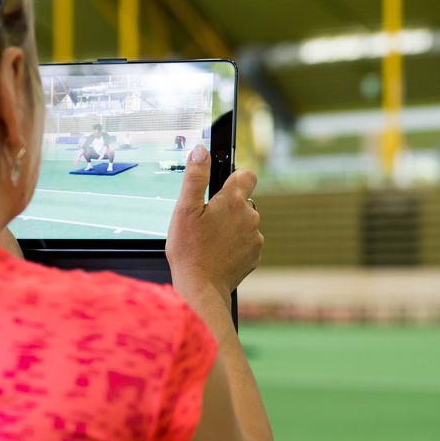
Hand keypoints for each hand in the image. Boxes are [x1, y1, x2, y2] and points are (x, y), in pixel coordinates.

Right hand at [166, 145, 262, 300]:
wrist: (202, 289)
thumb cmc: (190, 251)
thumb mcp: (184, 210)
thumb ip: (195, 177)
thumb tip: (201, 151)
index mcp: (234, 201)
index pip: (247, 175)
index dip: (234, 178)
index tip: (221, 188)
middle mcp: (250, 216)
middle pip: (243, 201)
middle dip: (227, 207)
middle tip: (205, 222)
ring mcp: (255, 237)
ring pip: (244, 223)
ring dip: (230, 227)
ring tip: (209, 240)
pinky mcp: (254, 255)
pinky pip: (245, 242)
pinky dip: (234, 245)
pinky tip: (217, 253)